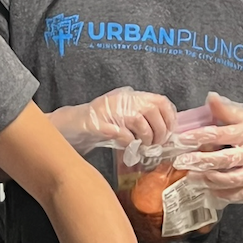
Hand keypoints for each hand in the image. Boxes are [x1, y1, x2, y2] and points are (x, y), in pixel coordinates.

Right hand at [53, 88, 176, 156]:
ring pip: (137, 120)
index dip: (169, 117)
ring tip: (143, 146)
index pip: (159, 100)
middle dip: (159, 131)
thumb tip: (166, 132)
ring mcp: (108, 110)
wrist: (72, 124)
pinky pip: (120, 132)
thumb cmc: (102, 123)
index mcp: (130, 96)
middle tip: (157, 144)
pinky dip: (128, 142)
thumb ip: (143, 118)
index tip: (170, 132)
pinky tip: (128, 146)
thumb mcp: (125, 115)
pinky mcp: (97, 123)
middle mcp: (120, 100)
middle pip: (151, 110)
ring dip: (145, 137)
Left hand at [172, 93, 242, 202]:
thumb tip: (210, 97)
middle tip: (181, 162)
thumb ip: (226, 110)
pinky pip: (241, 194)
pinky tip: (208, 193)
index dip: (200, 136)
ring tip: (191, 178)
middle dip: (202, 161)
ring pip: (232, 179)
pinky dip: (224, 195)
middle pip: (226, 160)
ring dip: (210, 180)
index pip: (221, 134)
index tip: (182, 138)